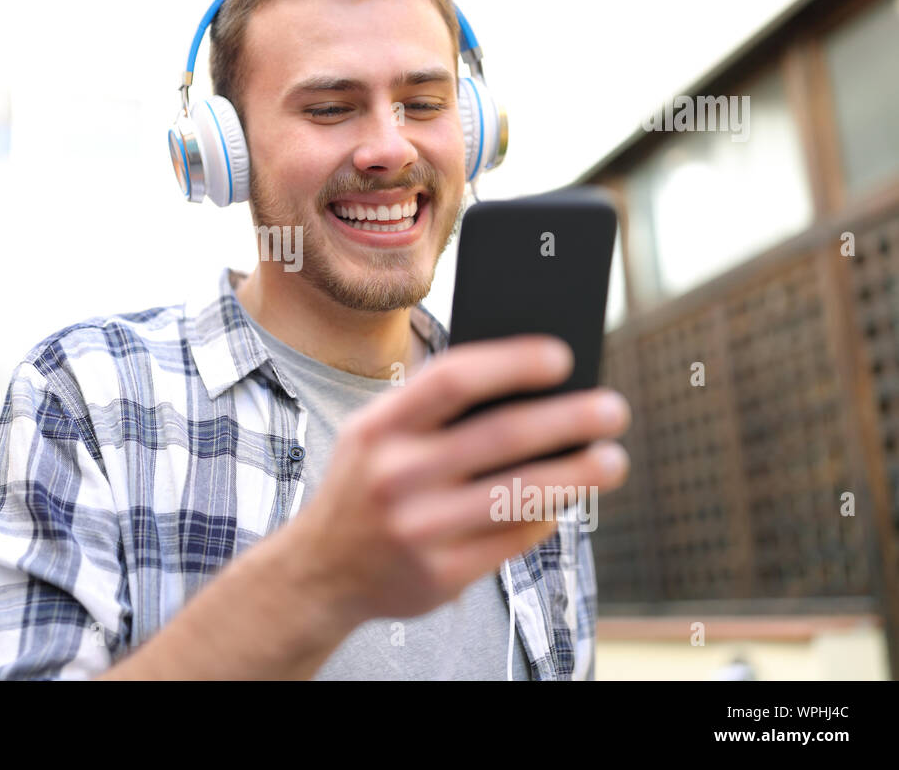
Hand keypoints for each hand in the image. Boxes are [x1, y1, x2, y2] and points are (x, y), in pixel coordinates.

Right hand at [287, 334, 630, 625]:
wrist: (319, 572)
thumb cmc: (364, 486)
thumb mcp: (372, 435)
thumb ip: (431, 410)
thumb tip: (527, 386)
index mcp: (379, 428)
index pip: (454, 380)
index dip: (513, 362)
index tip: (562, 357)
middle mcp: (395, 476)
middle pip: (500, 436)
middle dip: (569, 419)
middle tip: (613, 409)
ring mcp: (418, 529)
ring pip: (519, 494)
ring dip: (578, 475)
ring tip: (612, 460)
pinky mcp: (440, 575)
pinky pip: (512, 540)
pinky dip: (547, 516)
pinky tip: (567, 501)